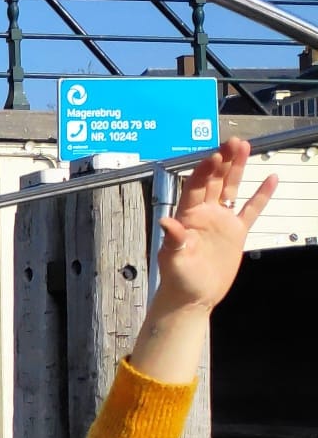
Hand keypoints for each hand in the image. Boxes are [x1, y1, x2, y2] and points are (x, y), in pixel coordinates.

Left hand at [129, 139, 276, 382]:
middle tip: (234, 141)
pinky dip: (261, 195)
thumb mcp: (174, 259)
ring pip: (231, 188)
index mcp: (188, 216)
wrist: (193, 297)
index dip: (204, 171)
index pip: (196, 187)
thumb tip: (166, 222)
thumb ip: (174, 240)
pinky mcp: (236, 232)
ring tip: (245, 147)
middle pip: (214, 181)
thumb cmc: (178, 280)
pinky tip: (270, 178)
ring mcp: (221, 221)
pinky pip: (250, 209)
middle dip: (223, 161)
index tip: (215, 155)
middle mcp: (204, 214)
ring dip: (237, 169)